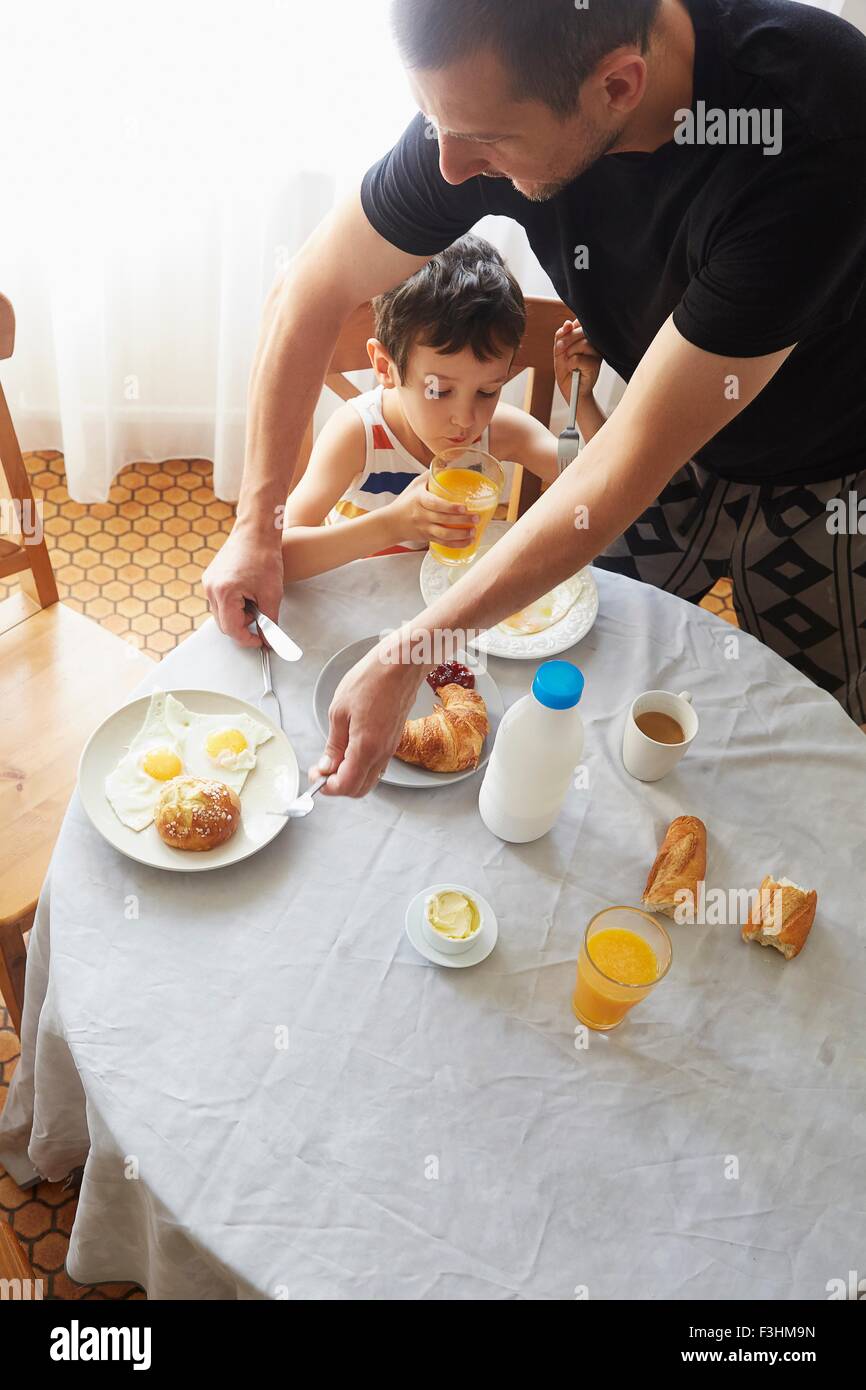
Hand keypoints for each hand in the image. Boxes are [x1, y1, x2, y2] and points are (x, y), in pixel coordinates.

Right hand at [203, 520, 284, 647]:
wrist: (256, 531)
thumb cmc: (264, 557)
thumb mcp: (272, 594)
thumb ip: (269, 620)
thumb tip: (268, 639)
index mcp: (224, 593)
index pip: (232, 630)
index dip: (248, 639)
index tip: (261, 641)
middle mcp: (211, 589)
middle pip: (224, 624)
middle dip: (243, 626)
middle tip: (261, 620)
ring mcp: (208, 582)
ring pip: (221, 613)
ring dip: (238, 615)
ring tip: (256, 601)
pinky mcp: (210, 578)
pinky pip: (219, 600)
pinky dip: (233, 604)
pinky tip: (248, 593)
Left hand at [311, 638, 423, 796]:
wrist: (401, 664)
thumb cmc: (372, 679)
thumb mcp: (339, 710)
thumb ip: (334, 744)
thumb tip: (327, 766)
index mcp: (366, 747)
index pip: (346, 785)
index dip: (327, 787)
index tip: (316, 775)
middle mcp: (382, 753)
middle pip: (359, 789)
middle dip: (338, 786)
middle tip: (323, 770)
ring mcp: (390, 748)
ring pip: (369, 778)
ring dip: (350, 776)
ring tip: (334, 757)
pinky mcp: (393, 740)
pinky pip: (376, 764)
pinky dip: (361, 765)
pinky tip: (349, 748)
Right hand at [388, 473, 478, 550]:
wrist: (392, 523)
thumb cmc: (405, 502)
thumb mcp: (415, 485)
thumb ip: (430, 476)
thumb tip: (448, 462)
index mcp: (420, 500)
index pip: (435, 504)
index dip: (450, 507)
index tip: (463, 507)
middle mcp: (422, 515)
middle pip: (444, 519)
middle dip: (462, 520)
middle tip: (476, 518)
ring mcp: (425, 528)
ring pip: (444, 534)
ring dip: (461, 535)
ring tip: (474, 531)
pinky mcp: (428, 538)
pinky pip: (443, 543)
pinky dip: (457, 544)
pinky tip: (468, 542)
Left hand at [554, 319, 602, 402]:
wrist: (572, 392)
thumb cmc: (567, 372)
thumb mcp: (559, 352)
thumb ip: (561, 337)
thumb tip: (567, 323)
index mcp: (586, 337)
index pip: (579, 322)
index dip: (569, 329)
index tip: (562, 340)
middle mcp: (594, 343)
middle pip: (581, 330)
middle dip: (566, 340)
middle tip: (561, 351)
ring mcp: (596, 354)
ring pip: (581, 344)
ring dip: (569, 354)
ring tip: (570, 364)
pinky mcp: (596, 365)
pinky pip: (579, 358)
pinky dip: (571, 364)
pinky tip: (574, 369)